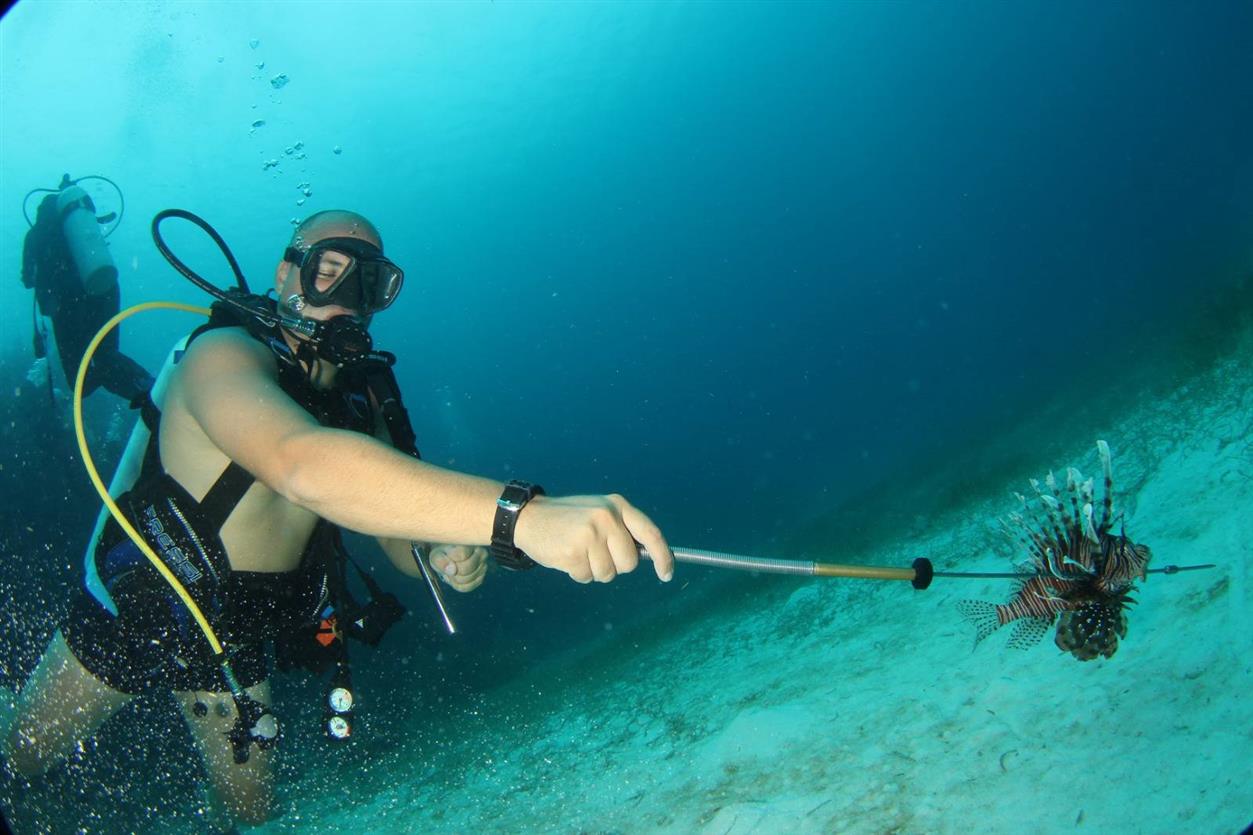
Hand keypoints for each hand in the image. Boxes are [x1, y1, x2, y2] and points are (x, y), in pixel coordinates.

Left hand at [429, 544, 488, 592]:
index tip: (446, 556)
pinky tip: (456, 577)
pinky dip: (458, 585)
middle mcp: (481, 552)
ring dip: (454, 579)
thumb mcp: (436, 555)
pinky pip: (468, 587)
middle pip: (465, 569)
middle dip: (453, 571)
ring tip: (452, 571)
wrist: (448, 558)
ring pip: (467, 579)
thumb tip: (452, 571)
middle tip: (448, 567)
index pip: (462, 554)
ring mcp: (483, 566)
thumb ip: (441, 561)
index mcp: (471, 542)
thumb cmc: (443, 553)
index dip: (450, 559)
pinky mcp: (481, 577)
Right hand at [513, 494, 673, 583]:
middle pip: (629, 563)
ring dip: (592, 570)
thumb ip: (623, 529)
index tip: (666, 574)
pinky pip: (586, 577)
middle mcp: (607, 517)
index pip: (651, 533)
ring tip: (577, 551)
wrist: (528, 516)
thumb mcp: (599, 511)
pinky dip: (576, 573)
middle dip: (614, 565)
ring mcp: (590, 534)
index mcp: (618, 505)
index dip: (663, 556)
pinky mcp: (574, 551)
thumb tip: (651, 555)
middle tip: (593, 552)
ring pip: (607, 574)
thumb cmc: (568, 519)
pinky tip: (565, 556)